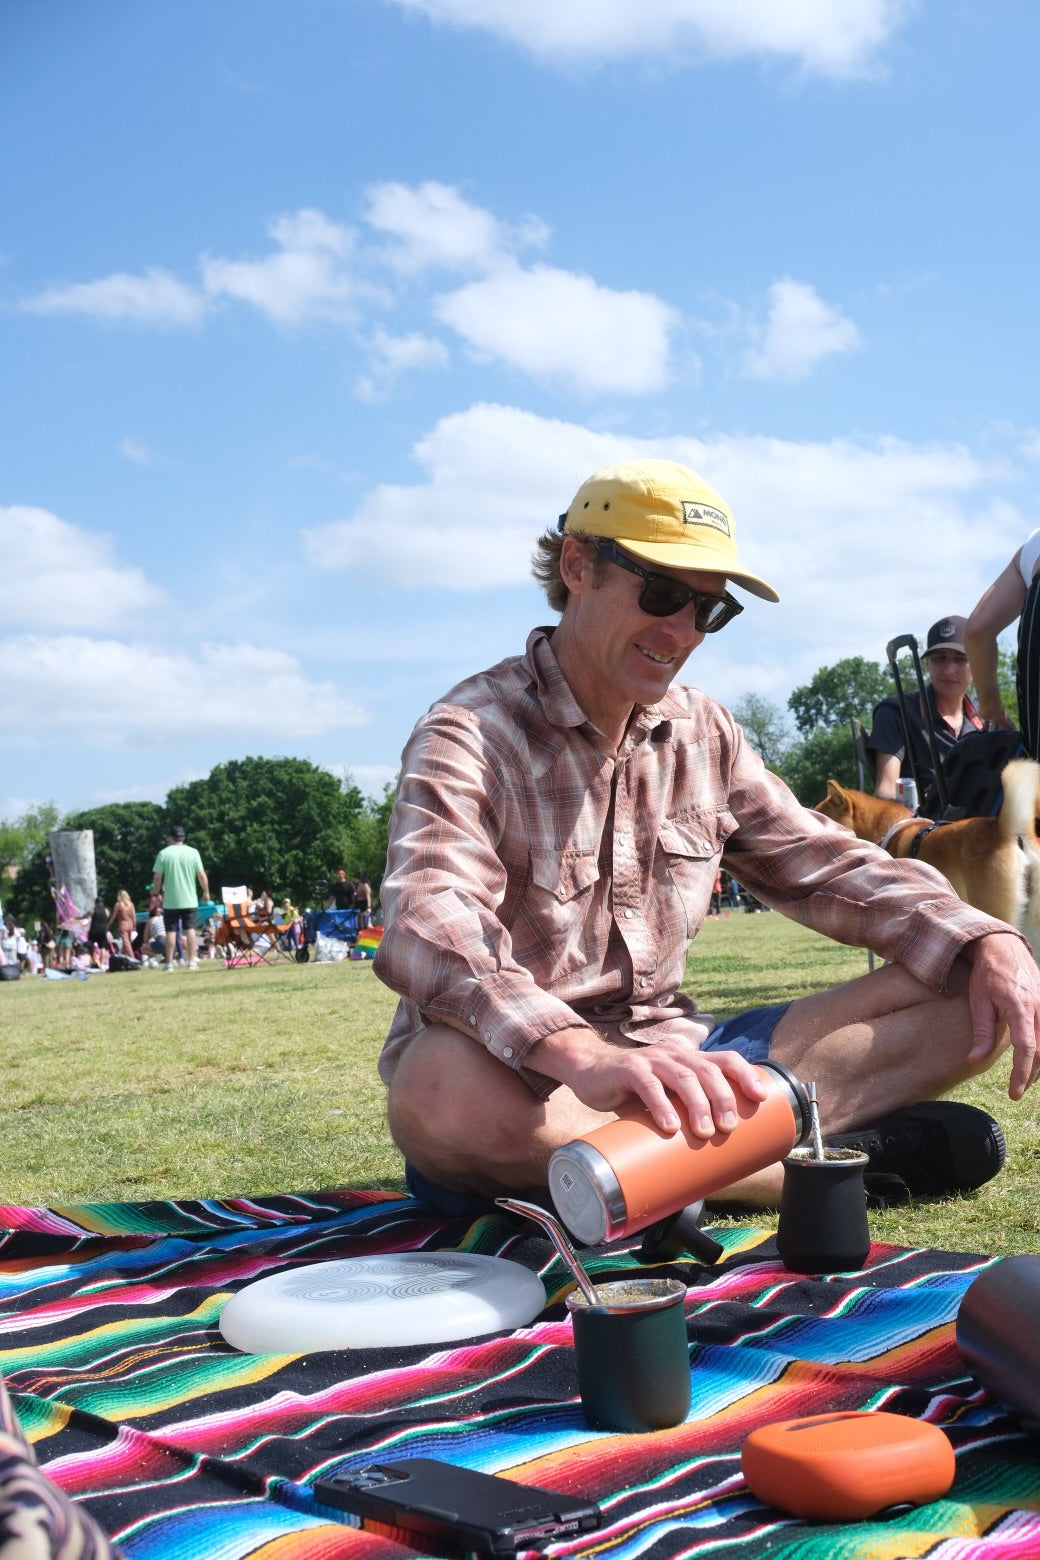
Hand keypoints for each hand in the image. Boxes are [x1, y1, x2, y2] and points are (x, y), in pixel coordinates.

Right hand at [526, 1026, 769, 1135]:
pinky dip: (661, 1105)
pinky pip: (648, 1085)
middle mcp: (674, 1055)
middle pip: (708, 1070)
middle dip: (723, 1097)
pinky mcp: (628, 1069)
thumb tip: (709, 1159)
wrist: (588, 1071)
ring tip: (705, 1131)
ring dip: (698, 1104)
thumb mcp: (663, 1097)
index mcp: (688, 1060)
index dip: (745, 1075)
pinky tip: (669, 1125)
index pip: (725, 1059)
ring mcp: (651, 1060)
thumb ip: (681, 1115)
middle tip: (729, 1127)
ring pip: (683, 1076)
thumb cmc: (631, 1090)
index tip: (761, 1098)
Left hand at [966, 932, 1039, 1098]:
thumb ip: (981, 1033)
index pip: (1027, 1048)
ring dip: (1039, 1066)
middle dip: (1030, 1074)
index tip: (1014, 1092)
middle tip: (1017, 1090)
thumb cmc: (988, 975)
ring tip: (1024, 1080)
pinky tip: (1035, 1062)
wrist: (1004, 948)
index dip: (1021, 1073)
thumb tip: (974, 1060)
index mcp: (1020, 1007)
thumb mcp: (978, 1002)